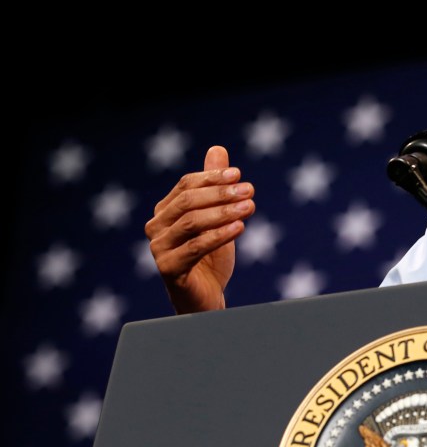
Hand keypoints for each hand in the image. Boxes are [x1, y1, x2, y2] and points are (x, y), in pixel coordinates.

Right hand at [144, 145, 254, 312]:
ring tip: (250, 206)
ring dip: (224, 212)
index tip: (240, 175)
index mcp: (165, 211)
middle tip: (250, 190)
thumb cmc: (211, 257)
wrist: (207, 298)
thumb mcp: (218, 218)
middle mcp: (156, 228)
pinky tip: (241, 228)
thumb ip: (215, 186)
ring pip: (192, 222)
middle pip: (188, 202)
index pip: (186, 185)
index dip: (212, 178)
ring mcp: (159, 249)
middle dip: (221, 194)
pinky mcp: (168, 269)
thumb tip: (218, 149)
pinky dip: (219, 235)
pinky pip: (195, 247)